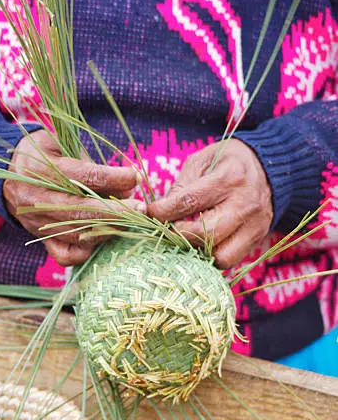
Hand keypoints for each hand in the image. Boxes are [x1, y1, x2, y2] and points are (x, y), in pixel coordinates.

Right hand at [3, 130, 144, 265]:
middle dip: (116, 211)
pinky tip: (105, 236)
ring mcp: (36, 224)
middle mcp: (35, 200)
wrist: (6, 174)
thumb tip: (127, 186)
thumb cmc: (42, 154)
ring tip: (130, 220)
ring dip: (109, 229)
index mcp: (39, 169)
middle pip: (81, 211)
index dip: (112, 178)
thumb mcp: (62, 145)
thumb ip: (91, 165)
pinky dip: (88, 249)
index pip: (82, 176)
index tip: (134, 177)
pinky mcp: (40, 239)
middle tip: (141, 208)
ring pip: (78, 234)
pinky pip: (66, 255)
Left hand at [147, 139, 272, 268]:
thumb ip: (182, 185)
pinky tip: (202, 242)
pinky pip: (231, 259)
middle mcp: (245, 205)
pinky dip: (212, 255)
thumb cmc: (228, 161)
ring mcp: (255, 225)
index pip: (190, 201)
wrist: (269, 166)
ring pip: (221, 256)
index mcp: (229, 179)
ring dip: (198, 250)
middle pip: (207, 234)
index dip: (164, 211)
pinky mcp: (257, 238)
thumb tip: (162, 212)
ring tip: (187, 237)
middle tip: (167, 228)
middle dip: (179, 234)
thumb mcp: (202, 160)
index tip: (150, 212)